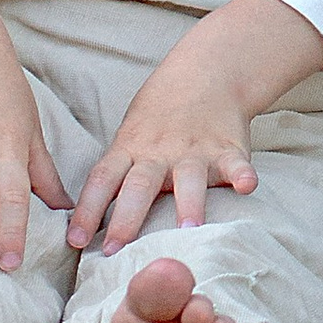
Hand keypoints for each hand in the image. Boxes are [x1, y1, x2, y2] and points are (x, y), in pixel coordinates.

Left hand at [67, 0, 322, 254]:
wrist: (205, 72)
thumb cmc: (158, 118)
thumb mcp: (129, 138)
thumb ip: (117, 175)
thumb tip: (88, 226)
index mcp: (130, 149)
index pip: (102, 179)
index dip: (87, 210)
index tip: (74, 241)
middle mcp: (158, 152)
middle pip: (139, 185)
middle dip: (126, 218)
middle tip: (116, 250)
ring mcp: (194, 149)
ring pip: (188, 178)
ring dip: (188, 202)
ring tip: (188, 229)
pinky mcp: (227, 147)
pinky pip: (235, 162)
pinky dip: (242, 173)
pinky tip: (247, 186)